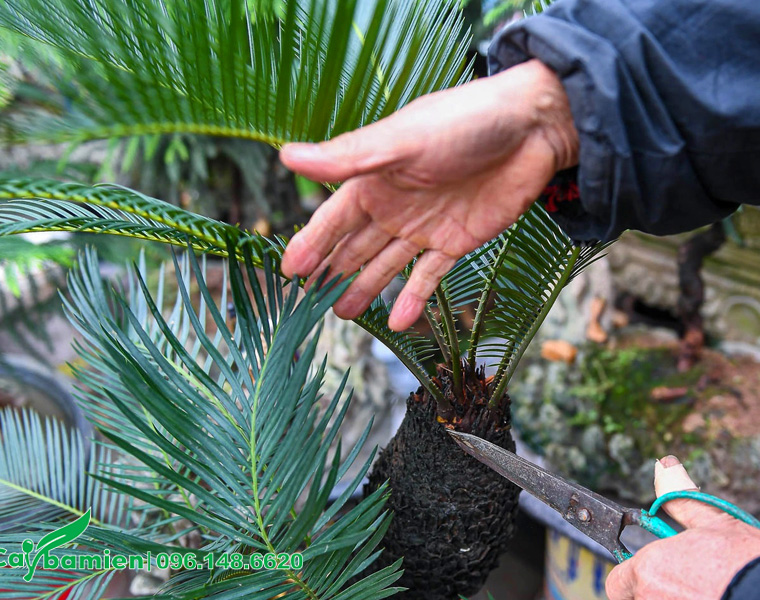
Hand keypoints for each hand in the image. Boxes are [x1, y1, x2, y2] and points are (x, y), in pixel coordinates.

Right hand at [280, 59, 577, 330]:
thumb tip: (287, 155)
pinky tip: (396, 321)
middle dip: (332, 271)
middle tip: (309, 301)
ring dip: (365, 288)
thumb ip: (348, 156)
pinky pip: (429, 275)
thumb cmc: (464, 123)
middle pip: (355, 245)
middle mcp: (396, 205)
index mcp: (376, 180)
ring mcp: (425, 225)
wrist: (533, 128)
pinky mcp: (457, 241)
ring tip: (342, 313)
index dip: (311, 244)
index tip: (289, 272)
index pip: (334, 219)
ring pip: (386, 264)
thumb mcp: (401, 140)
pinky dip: (413, 298)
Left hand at [606, 456, 759, 599]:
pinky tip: (709, 597)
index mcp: (648, 569)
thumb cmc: (746, 561)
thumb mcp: (714, 522)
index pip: (616, 580)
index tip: (645, 569)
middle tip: (678, 578)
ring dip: (669, 597)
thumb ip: (680, 498)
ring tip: (701, 588)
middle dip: (651, 588)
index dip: (630, 573)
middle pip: (637, 596)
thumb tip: (666, 466)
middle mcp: (651, 598)